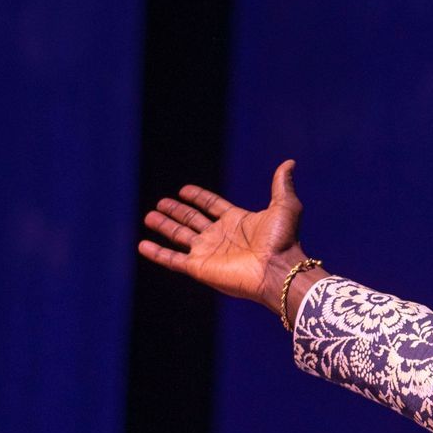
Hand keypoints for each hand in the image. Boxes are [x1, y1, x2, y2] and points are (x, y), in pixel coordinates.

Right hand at [138, 159, 309, 310]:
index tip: (184, 190)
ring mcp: (208, 252)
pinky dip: (156, 253)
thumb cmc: (282, 240)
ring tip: (149, 216)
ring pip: (179, 236)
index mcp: (237, 221)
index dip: (198, 197)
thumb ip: (281, 184)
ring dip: (164, 227)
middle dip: (176, 211)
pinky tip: (142, 245)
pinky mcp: (199, 267)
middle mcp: (220, 236)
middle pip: (192, 220)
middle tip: (160, 203)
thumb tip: (290, 162)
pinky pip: (172, 259)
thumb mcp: (284, 206)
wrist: (278, 269)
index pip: (212, 206)